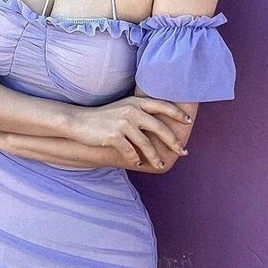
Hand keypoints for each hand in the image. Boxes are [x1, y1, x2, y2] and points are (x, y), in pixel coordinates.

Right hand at [75, 97, 190, 168]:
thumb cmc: (103, 117)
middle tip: (183, 152)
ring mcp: (123, 123)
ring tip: (160, 165)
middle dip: (173, 142)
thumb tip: (160, 125)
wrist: (79, 122)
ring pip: (146, 144)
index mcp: (136, 102)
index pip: (162, 105)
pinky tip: (138, 163)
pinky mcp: (114, 136)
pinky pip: (131, 152)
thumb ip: (140, 112)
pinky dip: (135, 160)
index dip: (177, 113)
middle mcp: (132, 110)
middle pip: (160, 128)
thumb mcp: (123, 108)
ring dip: (155, 157)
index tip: (188, 122)